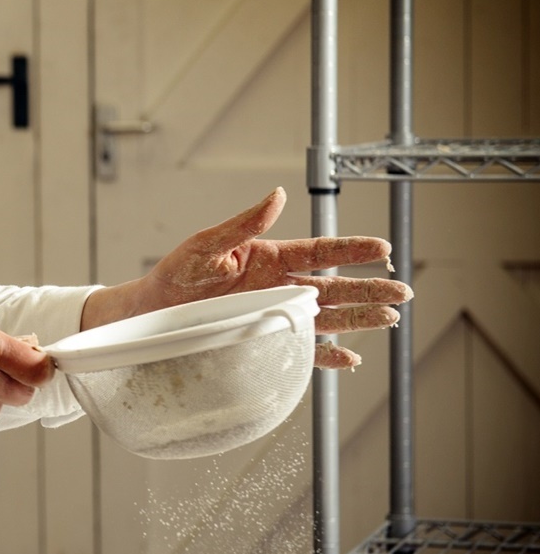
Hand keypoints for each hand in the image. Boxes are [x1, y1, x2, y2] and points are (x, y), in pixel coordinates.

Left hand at [82, 187, 410, 369]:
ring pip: (326, 318)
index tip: (381, 247)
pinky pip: (301, 350)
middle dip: (368, 289)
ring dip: (358, 320)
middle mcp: (278, 287)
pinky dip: (326, 355)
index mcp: (268, 258)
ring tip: (389, 320)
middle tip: (402, 292)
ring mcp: (273, 315)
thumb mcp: (205, 245)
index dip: (350, 249)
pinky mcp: (263, 341)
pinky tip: (350, 357)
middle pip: (333, 287)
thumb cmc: (175, 275)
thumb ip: (242, 224)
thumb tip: (277, 196)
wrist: (150, 312)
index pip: (319, 251)